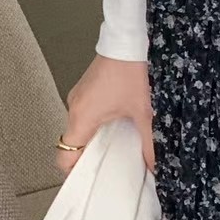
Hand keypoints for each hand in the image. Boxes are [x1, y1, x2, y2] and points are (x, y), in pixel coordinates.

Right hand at [57, 54, 154, 174]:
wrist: (130, 37)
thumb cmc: (134, 70)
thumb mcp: (146, 112)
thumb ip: (150, 143)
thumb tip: (155, 167)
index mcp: (81, 118)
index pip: (64, 158)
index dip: (76, 175)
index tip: (92, 182)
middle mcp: (75, 107)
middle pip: (73, 144)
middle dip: (91, 158)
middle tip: (111, 168)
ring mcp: (80, 94)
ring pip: (81, 127)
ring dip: (96, 138)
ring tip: (119, 147)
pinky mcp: (88, 85)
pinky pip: (87, 112)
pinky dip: (99, 122)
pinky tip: (119, 123)